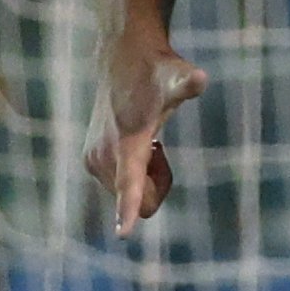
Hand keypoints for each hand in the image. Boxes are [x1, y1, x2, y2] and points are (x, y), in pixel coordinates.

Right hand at [84, 23, 208, 235]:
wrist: (121, 57)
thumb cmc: (156, 71)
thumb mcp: (176, 76)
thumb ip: (187, 83)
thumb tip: (199, 78)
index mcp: (126, 144)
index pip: (129, 183)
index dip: (128, 208)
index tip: (124, 233)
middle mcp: (103, 157)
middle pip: (144, 201)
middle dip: (158, 183)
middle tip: (160, 146)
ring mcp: (94, 161)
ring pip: (133, 196)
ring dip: (147, 176)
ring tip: (147, 139)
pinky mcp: (90, 160)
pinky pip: (123, 187)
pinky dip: (135, 171)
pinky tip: (136, 139)